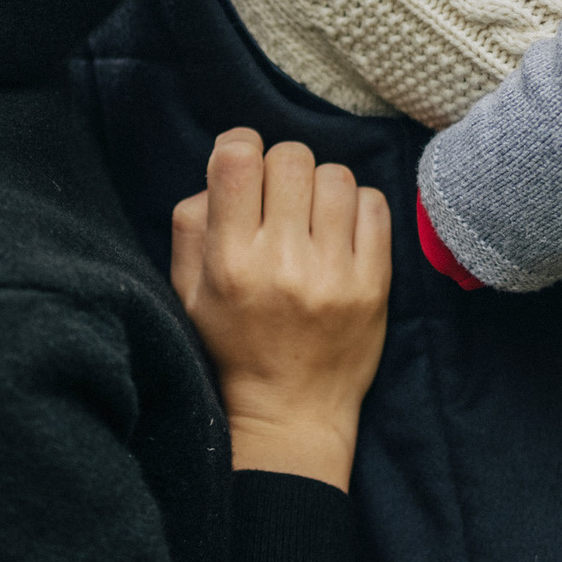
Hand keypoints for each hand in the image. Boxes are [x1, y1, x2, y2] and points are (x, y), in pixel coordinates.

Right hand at [170, 128, 389, 490]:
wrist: (289, 414)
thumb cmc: (232, 347)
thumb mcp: (187, 292)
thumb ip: (192, 224)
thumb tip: (222, 166)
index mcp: (229, 261)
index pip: (238, 158)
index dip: (239, 147)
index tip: (242, 165)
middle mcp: (282, 262)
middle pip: (291, 157)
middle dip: (282, 167)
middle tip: (280, 198)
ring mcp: (333, 273)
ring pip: (336, 175)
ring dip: (321, 186)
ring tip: (312, 217)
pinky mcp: (373, 283)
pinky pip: (374, 204)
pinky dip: (356, 207)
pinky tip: (340, 233)